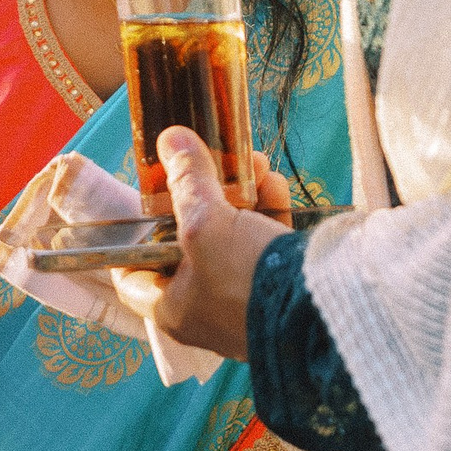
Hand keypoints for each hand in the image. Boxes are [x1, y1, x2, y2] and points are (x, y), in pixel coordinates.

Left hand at [114, 128, 290, 360]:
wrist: (320, 311)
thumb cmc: (245, 280)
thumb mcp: (206, 224)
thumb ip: (187, 180)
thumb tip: (171, 138)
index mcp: (171, 308)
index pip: (132, 275)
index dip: (131, 239)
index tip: (139, 205)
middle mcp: (203, 308)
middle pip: (188, 243)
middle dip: (202, 196)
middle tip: (212, 163)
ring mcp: (243, 300)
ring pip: (231, 237)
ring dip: (243, 196)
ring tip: (255, 165)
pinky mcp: (278, 290)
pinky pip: (264, 245)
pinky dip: (269, 212)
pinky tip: (275, 184)